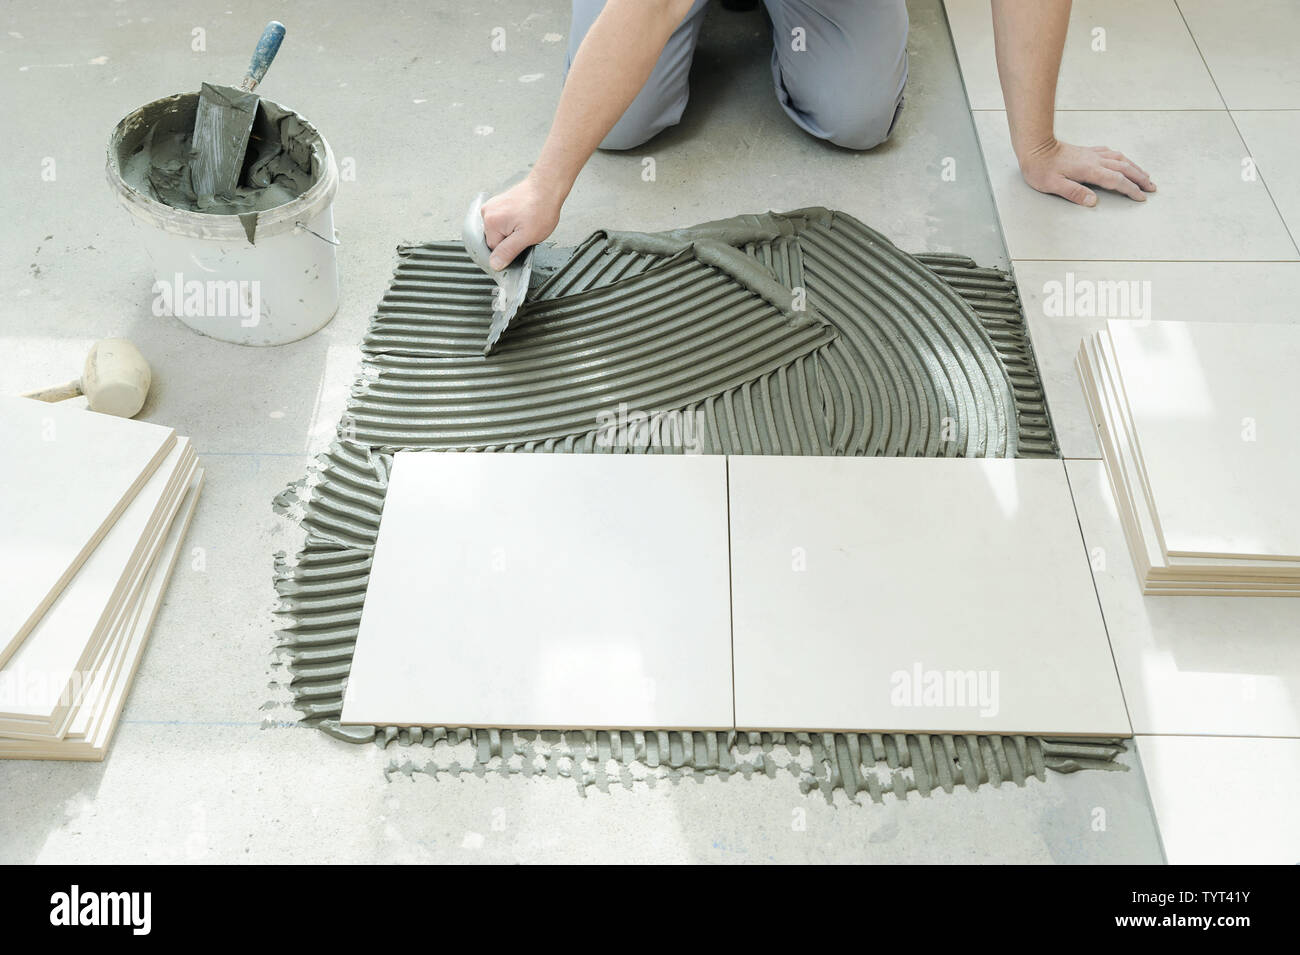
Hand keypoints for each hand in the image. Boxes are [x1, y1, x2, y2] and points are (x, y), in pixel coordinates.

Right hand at [480, 175, 562, 269]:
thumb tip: (494, 264)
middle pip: (495, 240)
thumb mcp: (526, 237)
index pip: (494, 250)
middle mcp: (487, 213)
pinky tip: (523, 219)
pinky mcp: (498, 203)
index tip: (521, 246)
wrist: (547, 187)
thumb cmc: (541, 208)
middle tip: (526, 233)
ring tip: (526, 224)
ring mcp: (492, 206)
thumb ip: (508, 252)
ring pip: (499, 231)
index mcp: (491, 222)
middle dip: (510, 241)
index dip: (509, 251)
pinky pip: (502, 222)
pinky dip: (512, 224)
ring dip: (512, 232)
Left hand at [1018, 139, 1155, 206]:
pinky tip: (1123, 160)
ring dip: (1134, 167)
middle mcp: (1094, 160)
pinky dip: (1122, 158)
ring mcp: (1092, 154)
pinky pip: (1111, 153)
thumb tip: (1093, 201)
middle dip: (1140, 178)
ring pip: (1120, 159)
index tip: (1141, 197)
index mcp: (1089, 170)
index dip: (1131, 189)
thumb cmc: (1041, 168)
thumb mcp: (1053, 185)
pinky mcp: (1087, 151)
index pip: (1116, 181)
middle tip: (1152, 187)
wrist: (1035, 147)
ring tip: (1145, 175)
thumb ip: (1074, 193)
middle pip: (1124, 168)